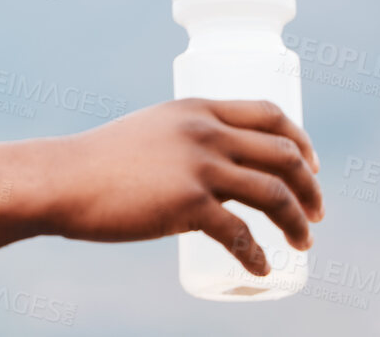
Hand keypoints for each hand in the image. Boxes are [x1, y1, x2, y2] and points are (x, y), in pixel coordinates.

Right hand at [38, 99, 323, 275]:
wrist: (63, 179)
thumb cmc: (101, 162)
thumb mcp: (153, 132)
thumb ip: (187, 142)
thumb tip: (217, 172)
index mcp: (199, 109)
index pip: (270, 114)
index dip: (301, 141)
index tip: (312, 167)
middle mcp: (206, 131)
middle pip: (283, 154)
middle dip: (310, 187)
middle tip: (316, 214)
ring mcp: (198, 166)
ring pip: (273, 193)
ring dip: (297, 222)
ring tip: (303, 245)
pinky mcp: (187, 204)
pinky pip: (240, 234)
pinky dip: (257, 256)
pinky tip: (262, 270)